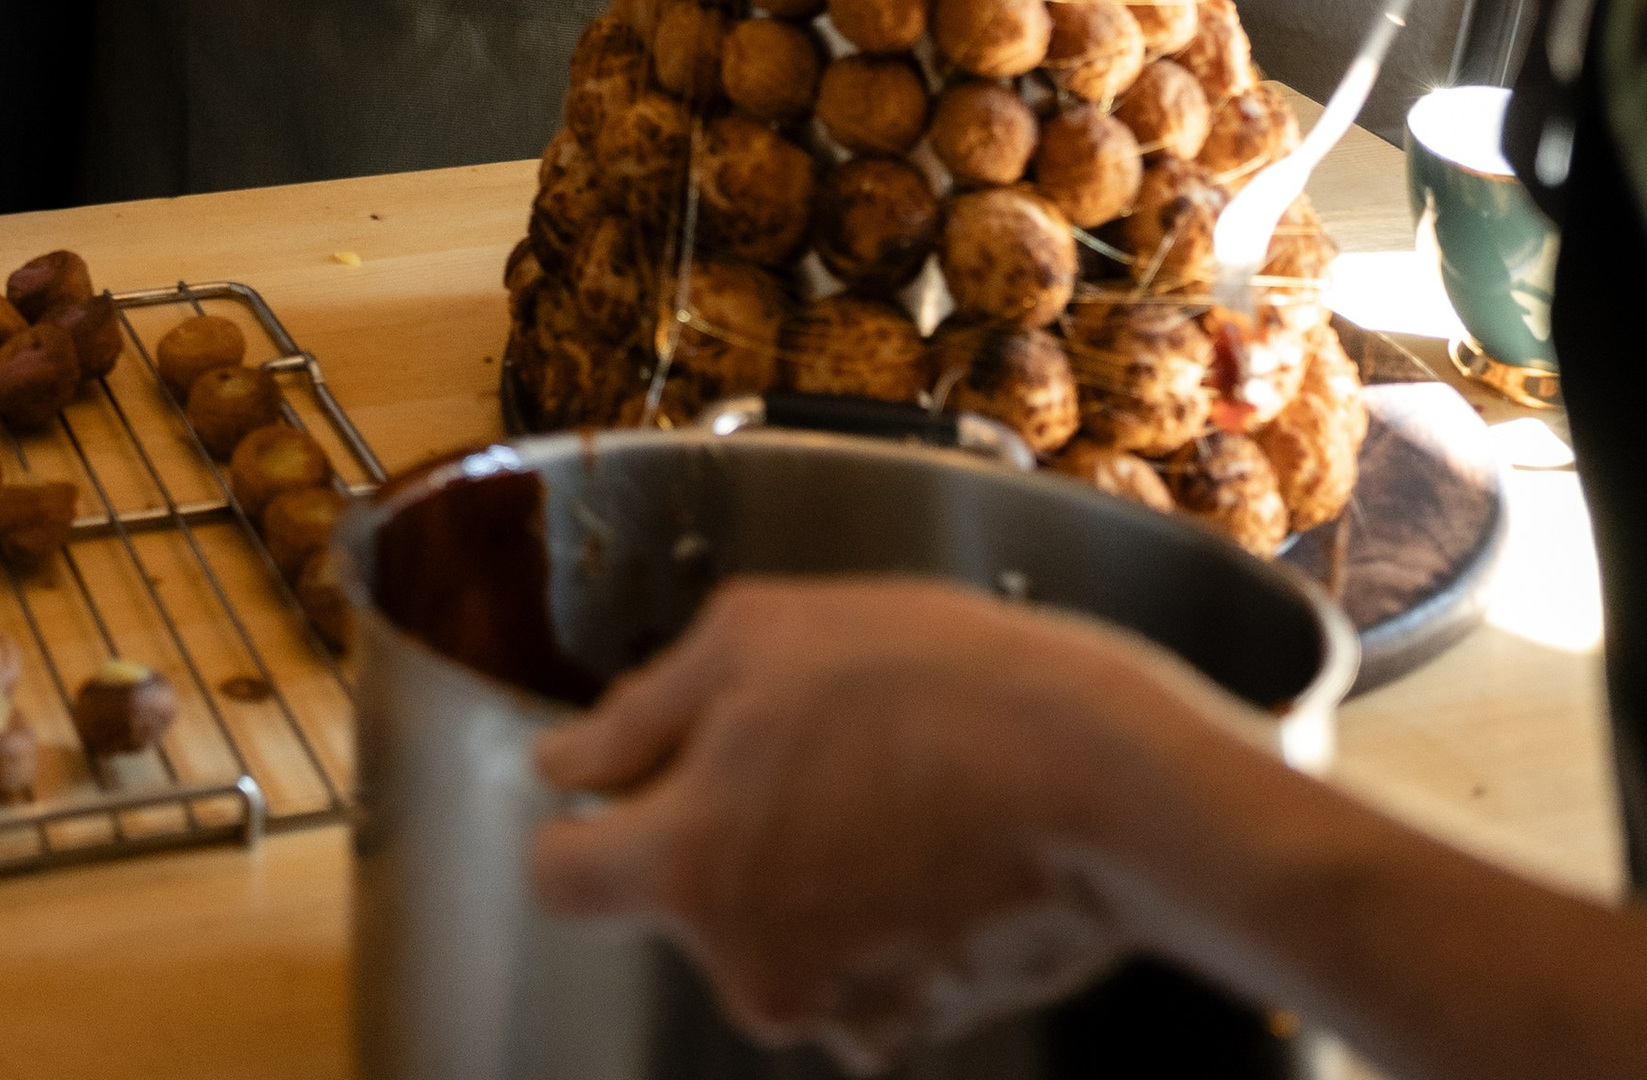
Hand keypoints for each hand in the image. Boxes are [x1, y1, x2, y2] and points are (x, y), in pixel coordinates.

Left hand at [528, 578, 1202, 1066]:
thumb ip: (640, 708)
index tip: (614, 785)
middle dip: (713, 829)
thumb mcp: (756, 635)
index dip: (575, 823)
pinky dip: (870, 914)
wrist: (1101, 777)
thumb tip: (565, 762)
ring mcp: (831, 1007)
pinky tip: (923, 841)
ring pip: (767, 929)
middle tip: (797, 742)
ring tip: (879, 780)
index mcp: (689, 865)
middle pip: (676, 900)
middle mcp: (745, 965)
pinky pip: (848, 965)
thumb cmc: (930, 685)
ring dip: (798, 868)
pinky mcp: (909, 1024)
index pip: (558, 880)